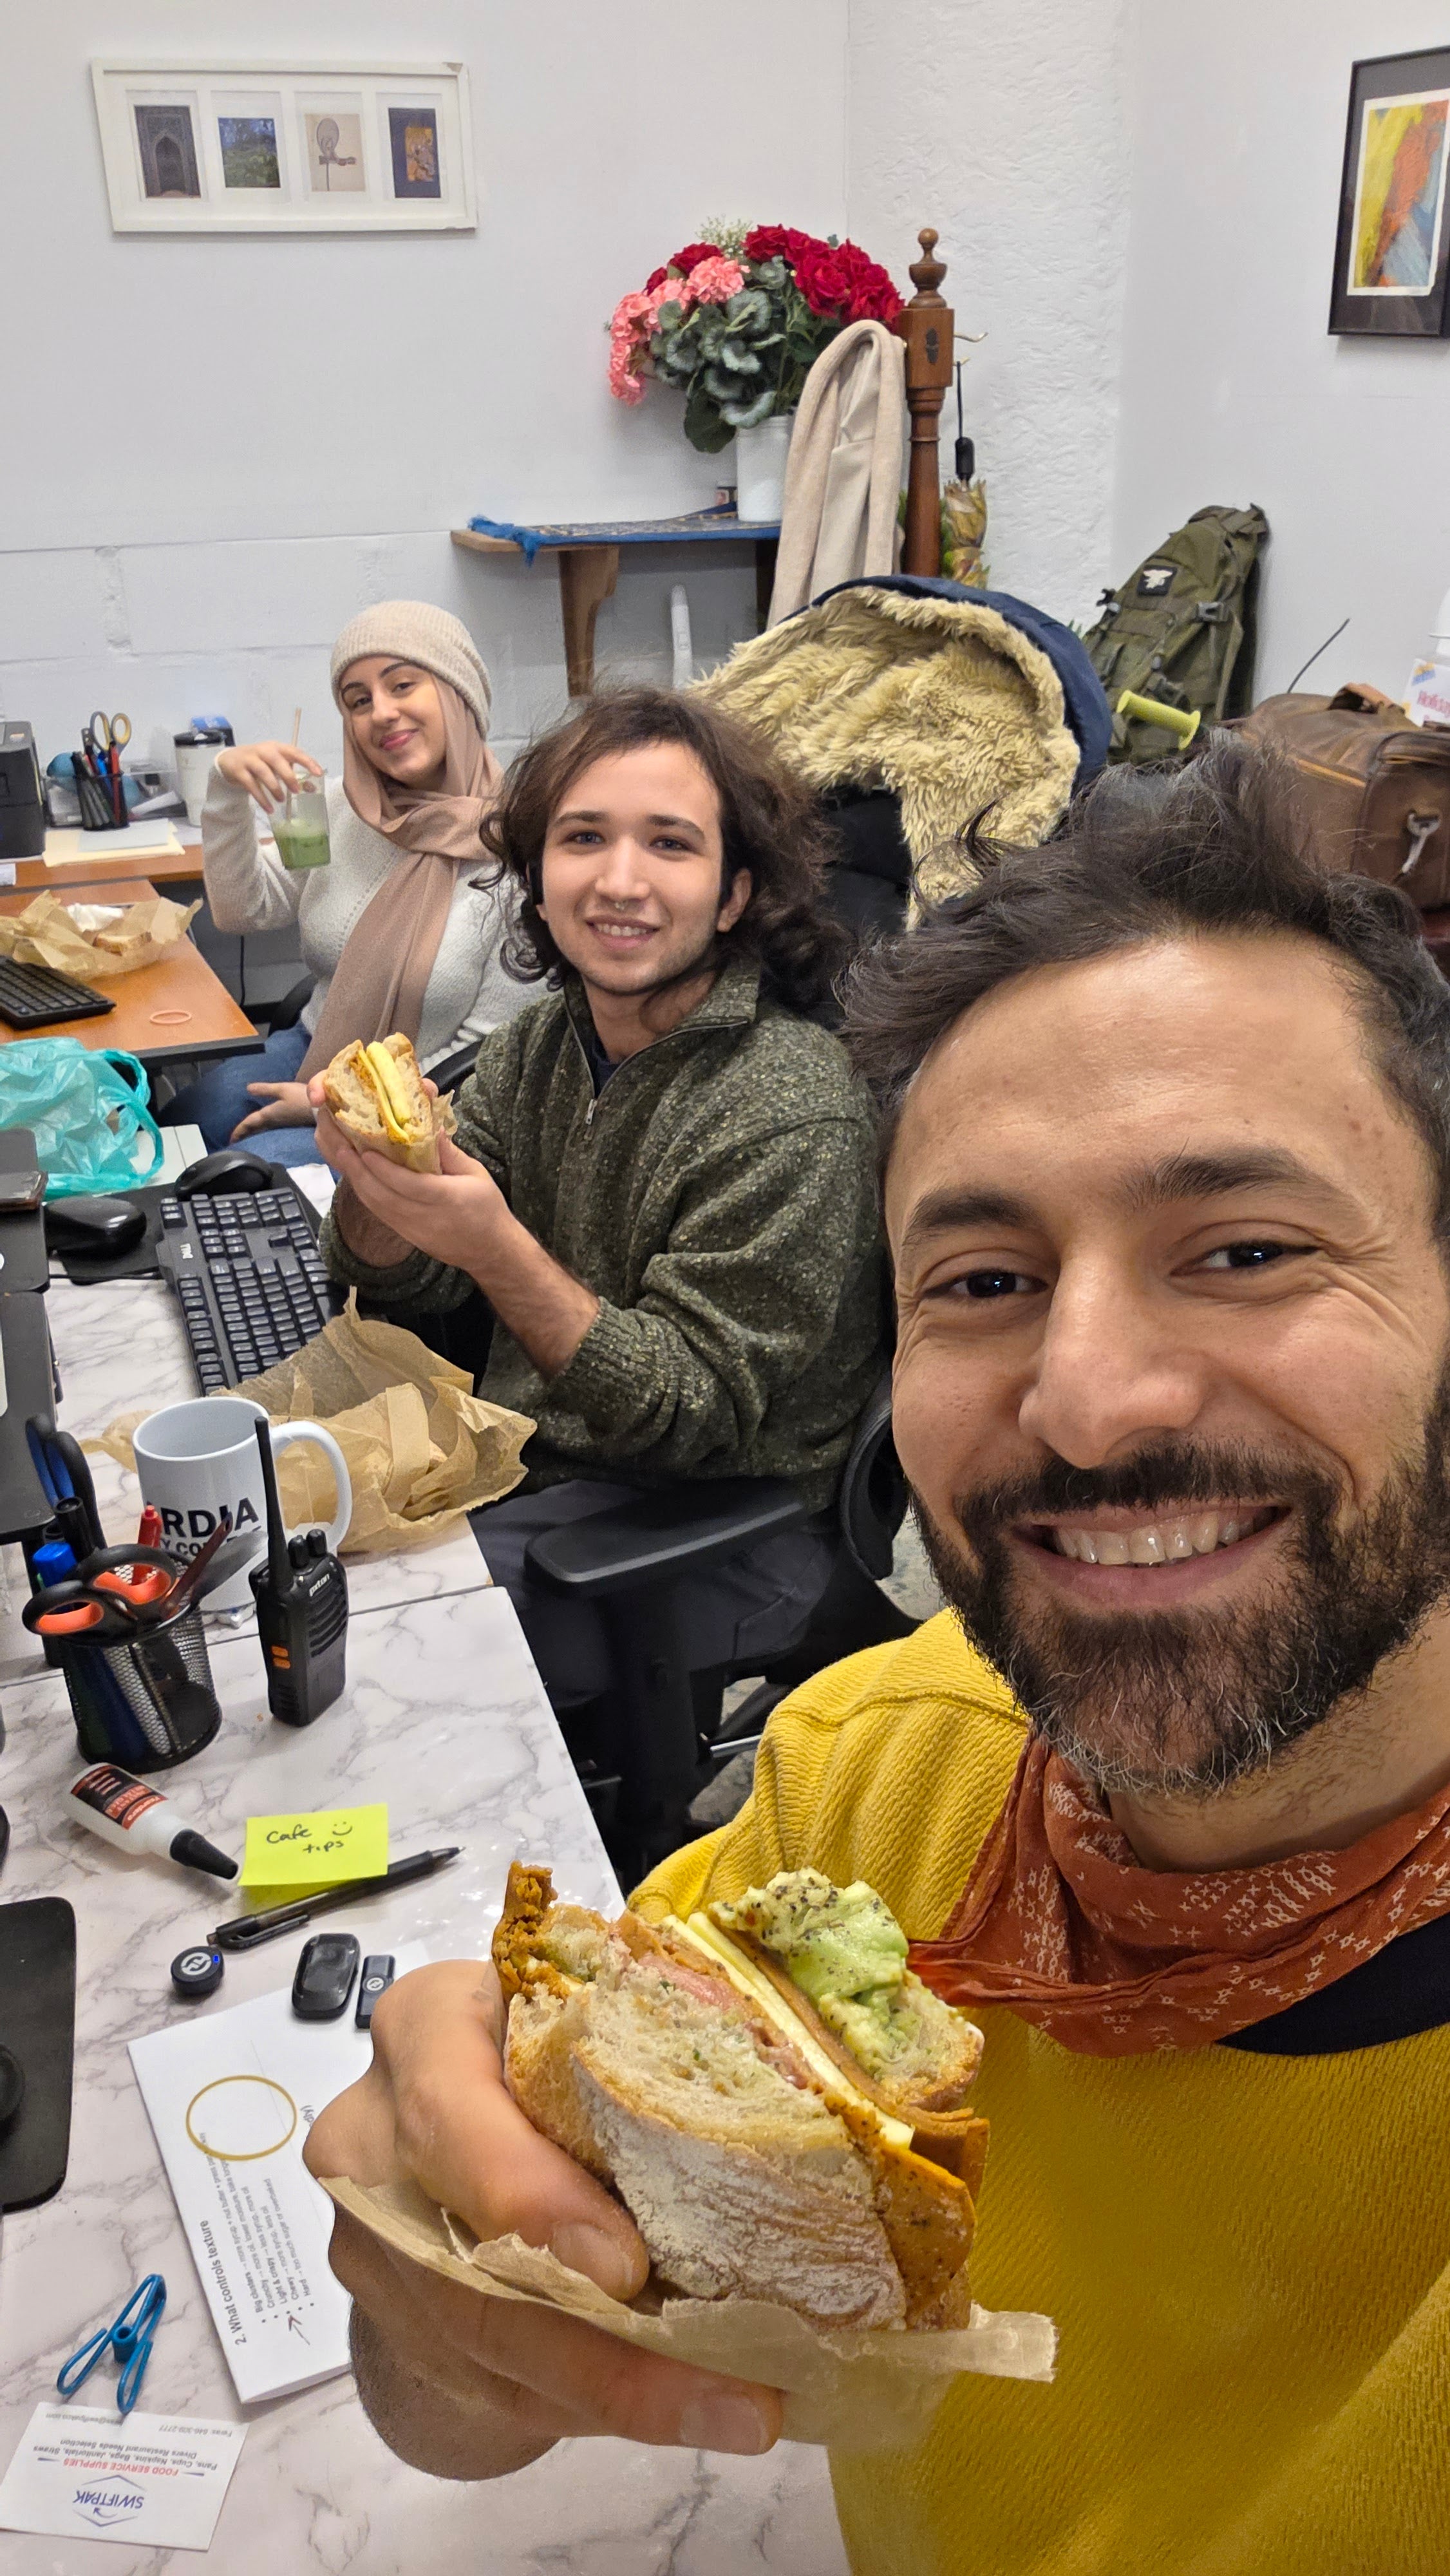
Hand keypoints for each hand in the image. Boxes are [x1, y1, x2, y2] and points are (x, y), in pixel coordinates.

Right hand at [216, 740, 324, 813]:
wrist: (230, 760)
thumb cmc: (260, 763)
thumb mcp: (276, 766)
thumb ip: (292, 775)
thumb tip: (312, 788)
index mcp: (276, 748)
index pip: (294, 752)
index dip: (307, 761)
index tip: (318, 773)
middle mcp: (263, 750)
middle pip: (276, 760)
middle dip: (288, 776)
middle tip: (297, 791)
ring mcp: (249, 759)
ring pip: (263, 772)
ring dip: (274, 787)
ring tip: (282, 800)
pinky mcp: (238, 771)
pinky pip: (250, 785)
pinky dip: (261, 798)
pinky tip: (269, 809)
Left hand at [230, 1081, 315, 1139]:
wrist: (322, 1109)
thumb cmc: (302, 1098)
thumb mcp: (282, 1089)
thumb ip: (265, 1090)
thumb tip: (248, 1088)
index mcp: (269, 1114)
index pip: (250, 1123)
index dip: (239, 1130)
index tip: (231, 1139)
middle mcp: (273, 1122)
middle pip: (255, 1130)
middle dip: (245, 1135)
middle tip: (235, 1141)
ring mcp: (282, 1124)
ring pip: (262, 1130)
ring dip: (253, 1134)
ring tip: (247, 1136)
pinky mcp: (289, 1124)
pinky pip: (270, 1129)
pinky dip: (263, 1130)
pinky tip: (265, 1130)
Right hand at [303, 1960, 780, 2476]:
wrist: (458, 2106)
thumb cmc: (548, 2032)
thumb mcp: (585, 2006)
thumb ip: (642, 2040)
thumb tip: (790, 2098)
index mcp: (424, 2030)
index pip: (451, 2117)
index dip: (528, 2200)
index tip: (625, 2270)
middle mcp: (375, 2137)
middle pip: (468, 2270)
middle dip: (603, 2350)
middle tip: (732, 2393)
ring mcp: (377, 2242)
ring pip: (486, 2348)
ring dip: (617, 2396)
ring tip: (738, 2413)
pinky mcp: (401, 2321)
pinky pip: (494, 2384)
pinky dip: (594, 2404)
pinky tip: (683, 2411)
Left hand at [311, 1089, 507, 1275]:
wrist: (489, 1251)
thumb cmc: (487, 1208)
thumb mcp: (477, 1174)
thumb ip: (450, 1153)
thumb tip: (429, 1125)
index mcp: (448, 1200)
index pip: (410, 1185)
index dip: (385, 1170)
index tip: (366, 1152)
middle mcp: (425, 1218)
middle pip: (383, 1196)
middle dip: (358, 1171)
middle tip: (340, 1145)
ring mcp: (411, 1230)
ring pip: (376, 1206)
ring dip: (355, 1180)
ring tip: (340, 1154)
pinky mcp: (404, 1235)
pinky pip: (379, 1212)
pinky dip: (364, 1192)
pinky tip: (353, 1174)